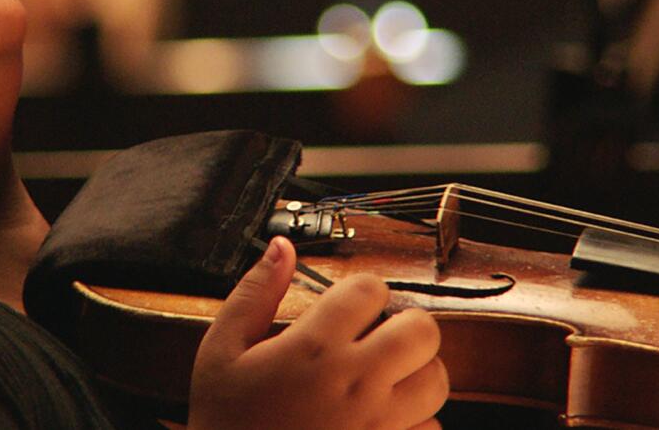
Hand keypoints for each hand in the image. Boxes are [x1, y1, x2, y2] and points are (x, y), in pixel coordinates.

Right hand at [188, 237, 447, 429]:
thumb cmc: (224, 418)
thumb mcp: (221, 350)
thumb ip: (253, 293)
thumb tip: (282, 247)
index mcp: (313, 348)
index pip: (370, 289)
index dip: (362, 289)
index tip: (349, 304)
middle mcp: (354, 383)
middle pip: (422, 330)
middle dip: (403, 323)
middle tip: (380, 333)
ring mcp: (377, 424)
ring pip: (437, 379)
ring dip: (416, 370)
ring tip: (386, 373)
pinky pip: (430, 428)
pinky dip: (416, 419)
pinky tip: (383, 416)